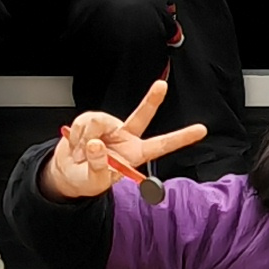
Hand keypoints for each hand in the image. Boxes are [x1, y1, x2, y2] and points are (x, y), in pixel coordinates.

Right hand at [39, 79, 206, 198]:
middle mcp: (125, 136)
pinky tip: (77, 144)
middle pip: (142, 115)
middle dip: (152, 99)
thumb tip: (97, 144)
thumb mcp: (95, 181)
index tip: (201, 130)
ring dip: (86, 138)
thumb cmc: (86, 179)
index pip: (162, 145)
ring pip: (100, 122)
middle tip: (162, 86)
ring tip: (82, 152)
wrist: (67, 174)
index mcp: (134, 154)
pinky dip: (77, 136)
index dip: (182, 137)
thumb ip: (98, 165)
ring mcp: (109, 127)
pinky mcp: (92, 120)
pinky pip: (85, 122)